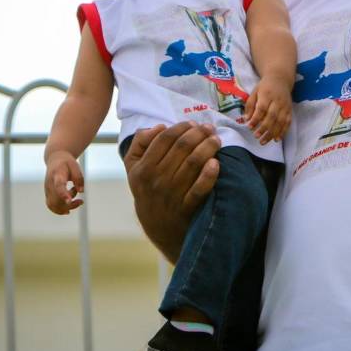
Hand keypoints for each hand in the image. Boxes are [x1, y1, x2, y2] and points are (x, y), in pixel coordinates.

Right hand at [44, 151, 84, 213]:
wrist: (55, 159)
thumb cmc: (67, 163)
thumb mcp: (75, 166)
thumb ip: (79, 178)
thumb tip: (81, 191)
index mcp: (57, 175)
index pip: (58, 186)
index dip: (63, 194)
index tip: (69, 201)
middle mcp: (49, 184)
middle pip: (56, 199)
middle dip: (69, 204)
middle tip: (81, 201)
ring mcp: (47, 190)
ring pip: (53, 205)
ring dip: (66, 208)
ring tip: (78, 202)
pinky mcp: (47, 194)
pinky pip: (51, 206)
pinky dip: (60, 210)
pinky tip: (68, 209)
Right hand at [122, 122, 221, 260]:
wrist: (158, 227)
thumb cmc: (148, 189)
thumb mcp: (134, 168)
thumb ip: (140, 143)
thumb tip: (159, 127)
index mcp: (143, 168)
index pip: (165, 138)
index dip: (182, 127)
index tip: (193, 123)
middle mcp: (156, 180)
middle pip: (182, 147)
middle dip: (199, 133)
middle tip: (209, 128)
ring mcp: (172, 195)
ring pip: (193, 163)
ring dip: (208, 147)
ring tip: (216, 140)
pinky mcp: (186, 208)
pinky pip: (200, 189)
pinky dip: (209, 175)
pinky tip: (216, 163)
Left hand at [244, 76, 292, 142]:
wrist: (280, 79)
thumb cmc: (264, 87)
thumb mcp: (254, 92)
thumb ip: (250, 105)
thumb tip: (246, 119)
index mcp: (267, 95)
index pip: (262, 108)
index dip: (256, 119)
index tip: (250, 127)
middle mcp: (277, 101)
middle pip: (272, 116)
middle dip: (264, 128)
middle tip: (256, 136)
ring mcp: (285, 106)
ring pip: (280, 121)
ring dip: (272, 133)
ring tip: (263, 141)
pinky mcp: (290, 111)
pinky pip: (287, 123)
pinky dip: (283, 132)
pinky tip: (276, 139)